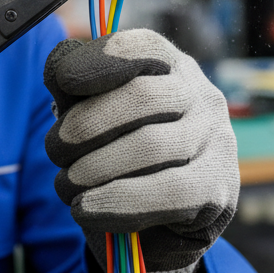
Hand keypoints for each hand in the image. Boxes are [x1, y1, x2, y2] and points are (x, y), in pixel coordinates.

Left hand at [43, 29, 237, 272]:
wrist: (153, 225)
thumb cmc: (118, 156)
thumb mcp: (91, 116)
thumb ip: (73, 90)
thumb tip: (61, 71)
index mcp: (172, 67)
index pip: (143, 47)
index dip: (102, 59)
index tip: (63, 81)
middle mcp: (202, 97)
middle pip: (144, 96)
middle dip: (88, 123)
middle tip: (55, 148)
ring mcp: (217, 142)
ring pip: (151, 146)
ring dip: (95, 167)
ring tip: (66, 184)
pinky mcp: (218, 191)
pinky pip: (167, 193)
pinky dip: (116, 201)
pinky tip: (85, 209)